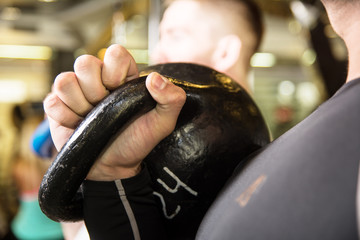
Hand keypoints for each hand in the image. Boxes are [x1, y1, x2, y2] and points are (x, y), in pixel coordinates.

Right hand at [44, 44, 185, 180]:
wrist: (113, 167)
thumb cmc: (137, 142)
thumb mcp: (162, 124)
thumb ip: (171, 99)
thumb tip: (155, 78)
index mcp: (123, 77)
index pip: (115, 52)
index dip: (115, 70)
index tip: (119, 90)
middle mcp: (97, 79)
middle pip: (85, 62)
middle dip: (95, 90)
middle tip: (104, 109)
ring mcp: (75, 92)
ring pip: (65, 80)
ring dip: (79, 105)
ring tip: (91, 118)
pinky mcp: (57, 106)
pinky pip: (52, 101)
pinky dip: (65, 117)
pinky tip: (77, 125)